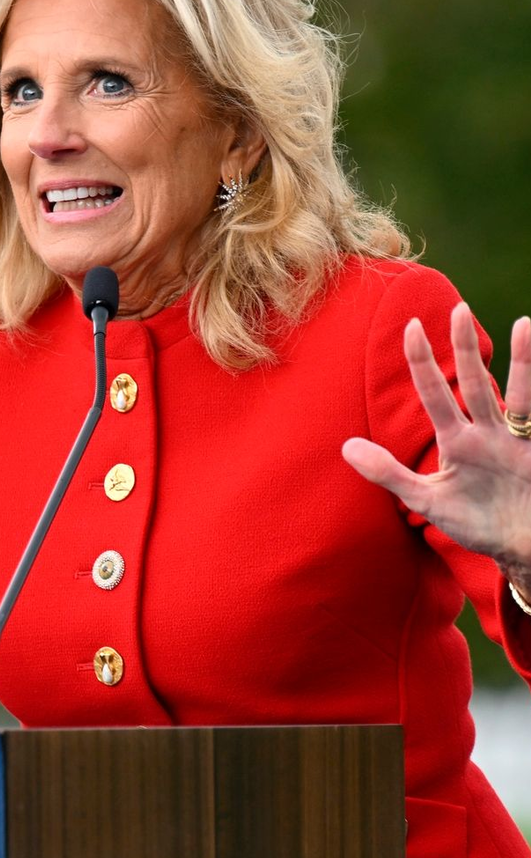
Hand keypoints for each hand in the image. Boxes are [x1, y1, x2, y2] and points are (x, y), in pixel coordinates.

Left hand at [342, 302, 530, 595]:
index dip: (422, 362)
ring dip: (522, 361)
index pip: (434, 394)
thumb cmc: (477, 524)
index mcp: (458, 442)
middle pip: (475, 384)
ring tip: (525, 325)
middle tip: (457, 308)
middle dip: (466, 350)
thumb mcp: (427, 500)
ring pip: (520, 394)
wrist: (521, 549)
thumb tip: (345, 447)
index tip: (411, 327)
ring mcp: (518, 443)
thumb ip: (388, 473)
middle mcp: (488, 434)